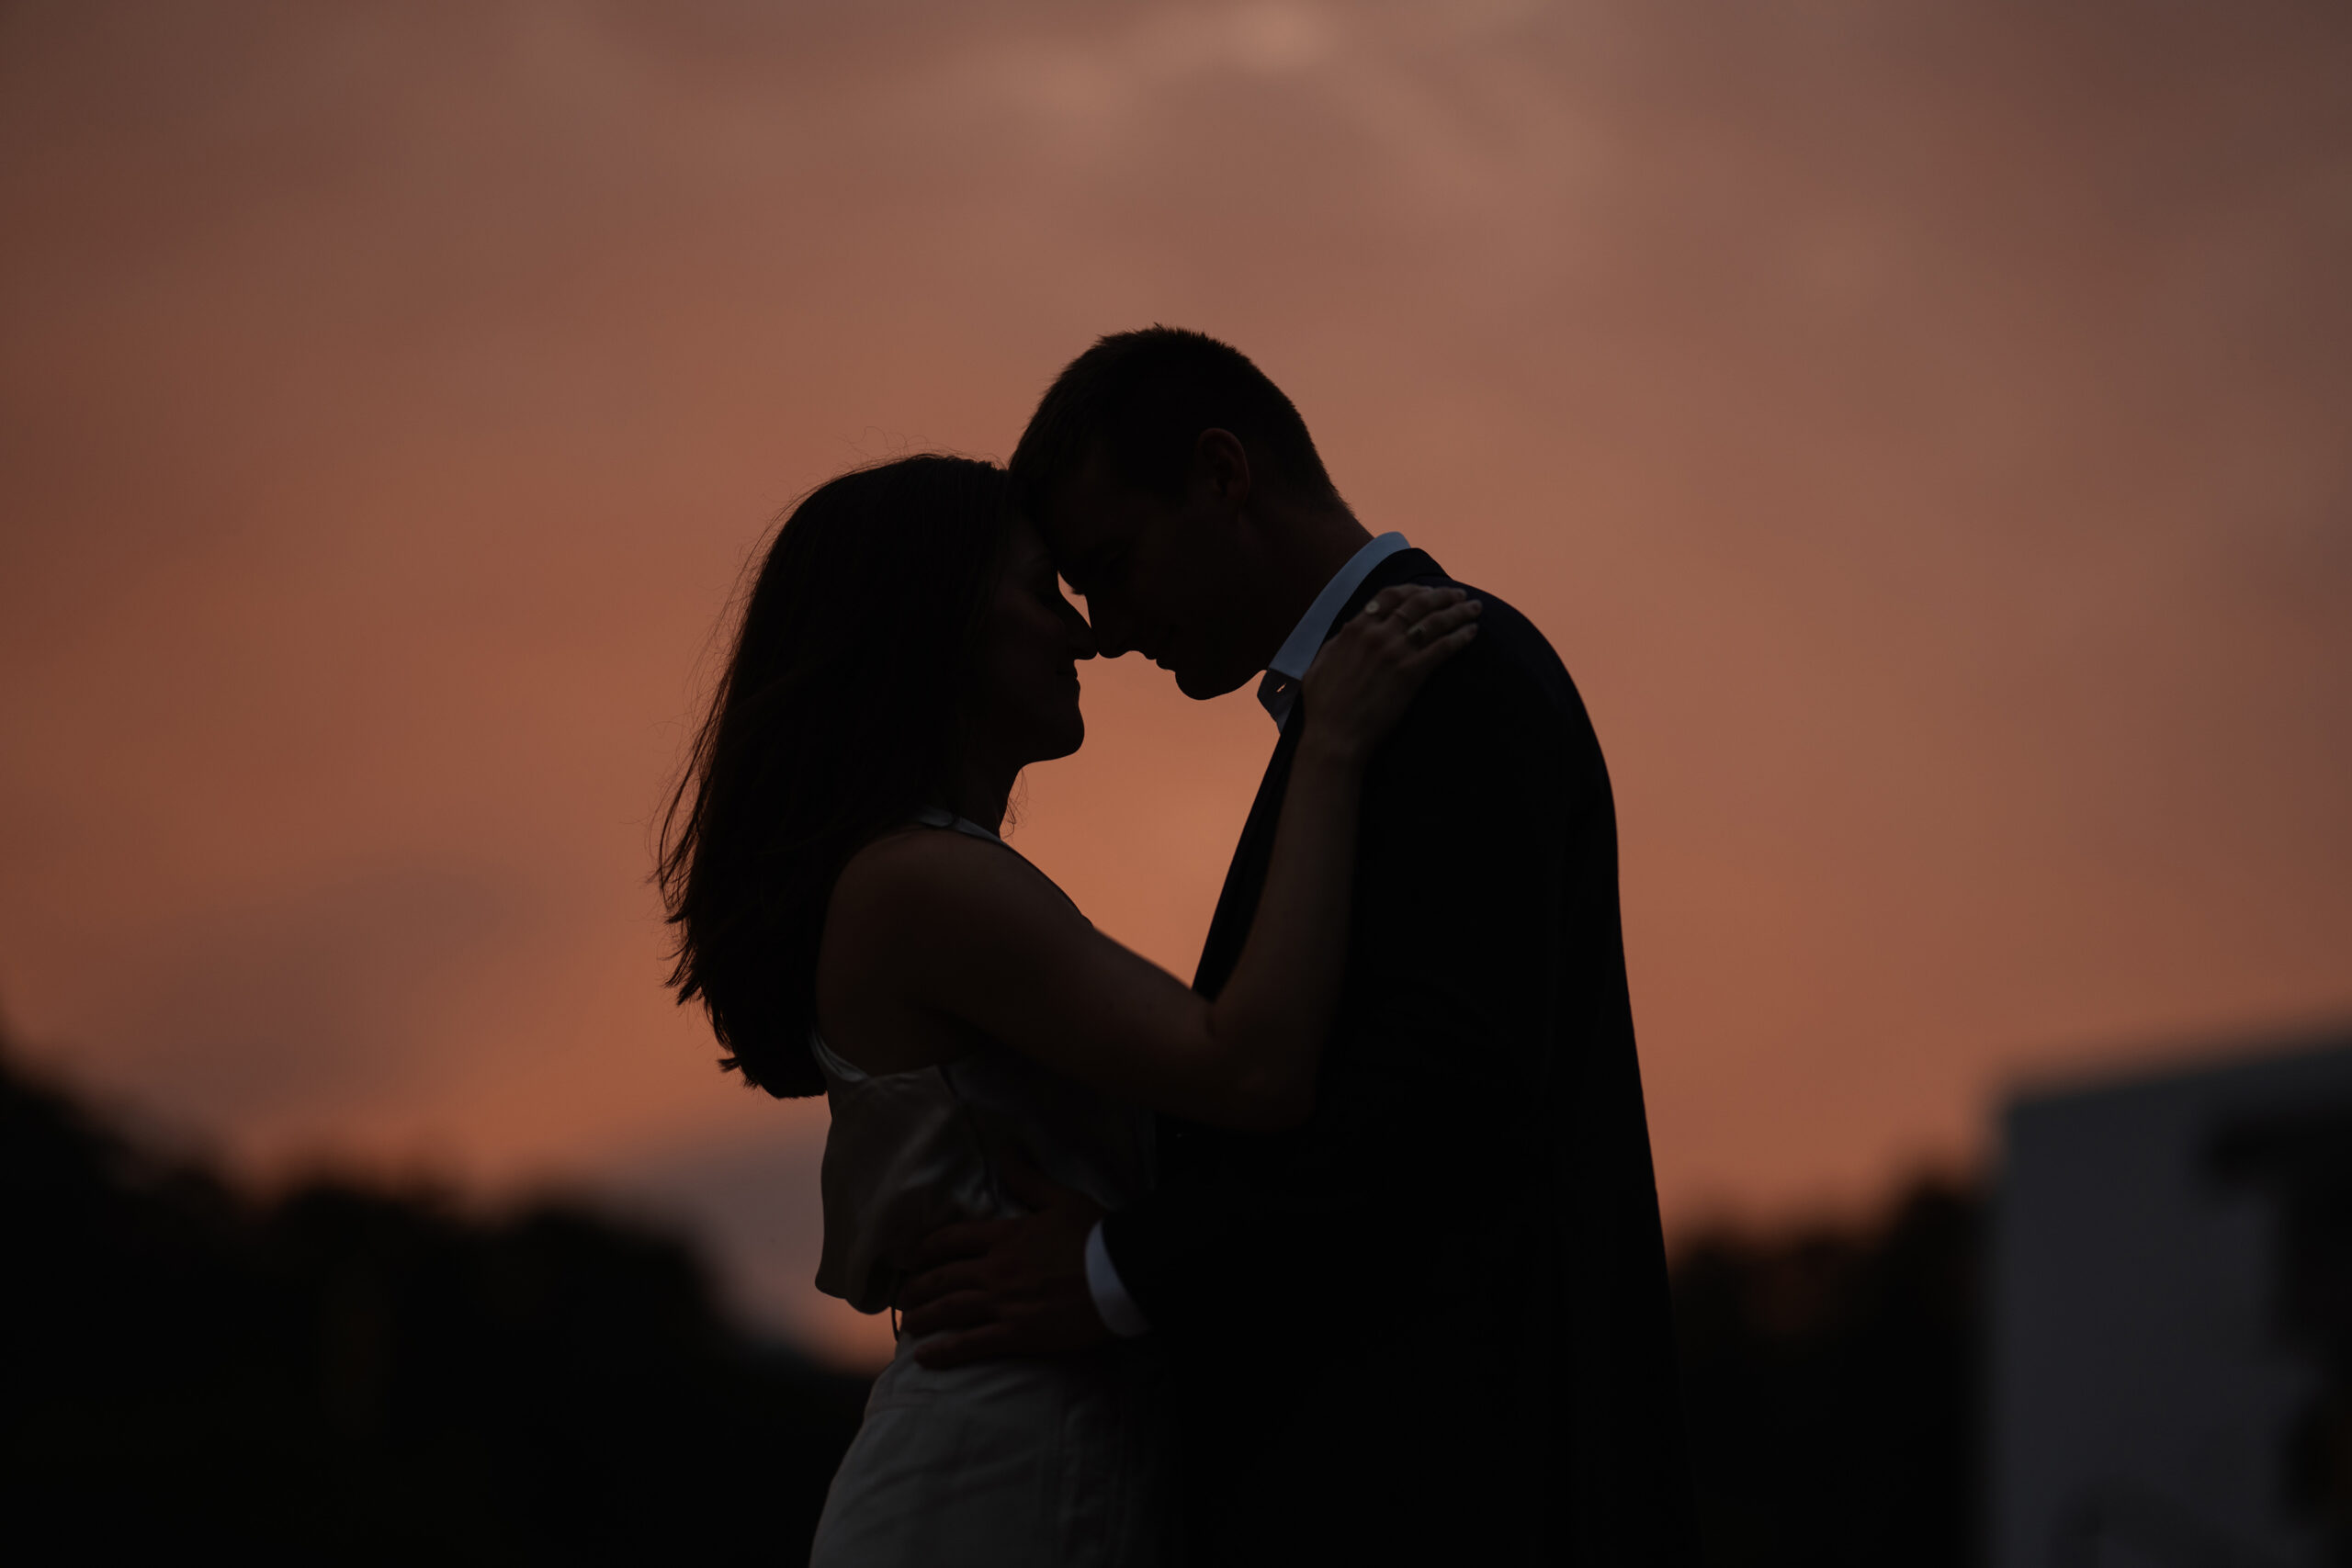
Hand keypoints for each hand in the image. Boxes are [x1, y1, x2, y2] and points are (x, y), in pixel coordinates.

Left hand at [899, 1152, 1110, 1367]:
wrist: (1121, 1274)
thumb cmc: (1096, 1235)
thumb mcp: (1062, 1199)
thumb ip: (1029, 1180)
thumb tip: (1007, 1153)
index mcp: (1005, 1236)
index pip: (952, 1240)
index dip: (928, 1250)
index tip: (915, 1258)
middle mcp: (995, 1269)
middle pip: (943, 1278)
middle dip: (917, 1288)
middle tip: (903, 1297)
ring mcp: (1003, 1303)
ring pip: (949, 1310)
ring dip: (923, 1318)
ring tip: (909, 1325)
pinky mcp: (1017, 1334)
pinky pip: (970, 1344)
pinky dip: (944, 1351)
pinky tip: (925, 1357)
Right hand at [1300, 584, 1480, 762]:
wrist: (1335, 735)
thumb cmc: (1323, 706)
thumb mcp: (1320, 663)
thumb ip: (1339, 642)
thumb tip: (1351, 628)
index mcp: (1355, 629)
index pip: (1390, 596)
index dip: (1413, 589)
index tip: (1427, 590)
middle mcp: (1378, 634)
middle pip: (1418, 603)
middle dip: (1443, 595)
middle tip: (1459, 595)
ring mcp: (1396, 652)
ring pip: (1435, 622)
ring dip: (1458, 612)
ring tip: (1476, 608)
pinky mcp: (1412, 673)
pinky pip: (1443, 648)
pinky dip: (1460, 637)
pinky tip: (1472, 632)